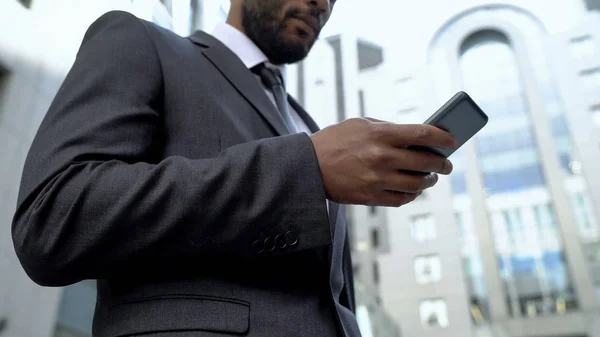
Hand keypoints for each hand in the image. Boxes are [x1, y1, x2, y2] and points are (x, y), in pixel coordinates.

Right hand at [311, 118, 456, 206]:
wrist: (308, 166)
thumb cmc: (334, 141)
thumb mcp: (360, 124)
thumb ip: (387, 128)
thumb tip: (415, 137)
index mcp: (381, 134)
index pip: (423, 133)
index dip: (443, 137)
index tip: (452, 141)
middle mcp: (383, 157)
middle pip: (426, 161)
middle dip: (442, 164)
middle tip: (446, 165)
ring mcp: (377, 179)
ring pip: (417, 184)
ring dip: (428, 181)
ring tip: (429, 178)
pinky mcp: (371, 197)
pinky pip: (401, 200)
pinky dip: (411, 195)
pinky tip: (413, 190)